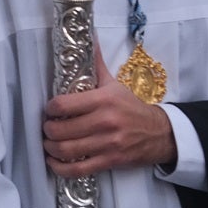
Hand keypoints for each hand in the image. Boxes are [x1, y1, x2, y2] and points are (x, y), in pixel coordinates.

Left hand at [42, 47, 175, 177]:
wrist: (160, 133)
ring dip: (50, 148)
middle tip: (47, 128)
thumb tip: (88, 38)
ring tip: (49, 143)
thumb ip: (96, 65)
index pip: (62, 105)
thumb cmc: (131, 108)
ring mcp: (107, 144)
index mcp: (103, 100)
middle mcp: (105, 122)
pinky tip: (55, 161)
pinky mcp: (110, 161)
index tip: (50, 110)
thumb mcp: (114, 84)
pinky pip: (78, 169)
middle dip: (47, 130)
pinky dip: (60, 168)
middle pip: (60, 130)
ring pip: (66, 150)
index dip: (50, 109)